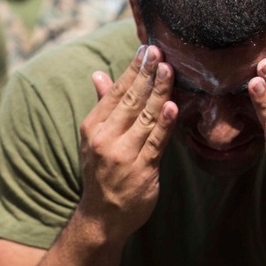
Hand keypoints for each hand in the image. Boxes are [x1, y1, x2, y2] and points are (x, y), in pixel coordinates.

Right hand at [79, 44, 177, 237]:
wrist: (102, 216)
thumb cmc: (102, 172)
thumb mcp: (94, 138)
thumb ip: (102, 105)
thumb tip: (98, 74)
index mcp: (92, 127)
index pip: (115, 92)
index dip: (132, 70)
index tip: (147, 49)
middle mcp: (104, 139)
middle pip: (130, 101)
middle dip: (147, 75)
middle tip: (160, 52)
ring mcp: (122, 155)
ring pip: (145, 117)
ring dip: (159, 92)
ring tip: (170, 70)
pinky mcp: (141, 170)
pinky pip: (156, 142)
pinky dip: (165, 124)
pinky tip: (173, 106)